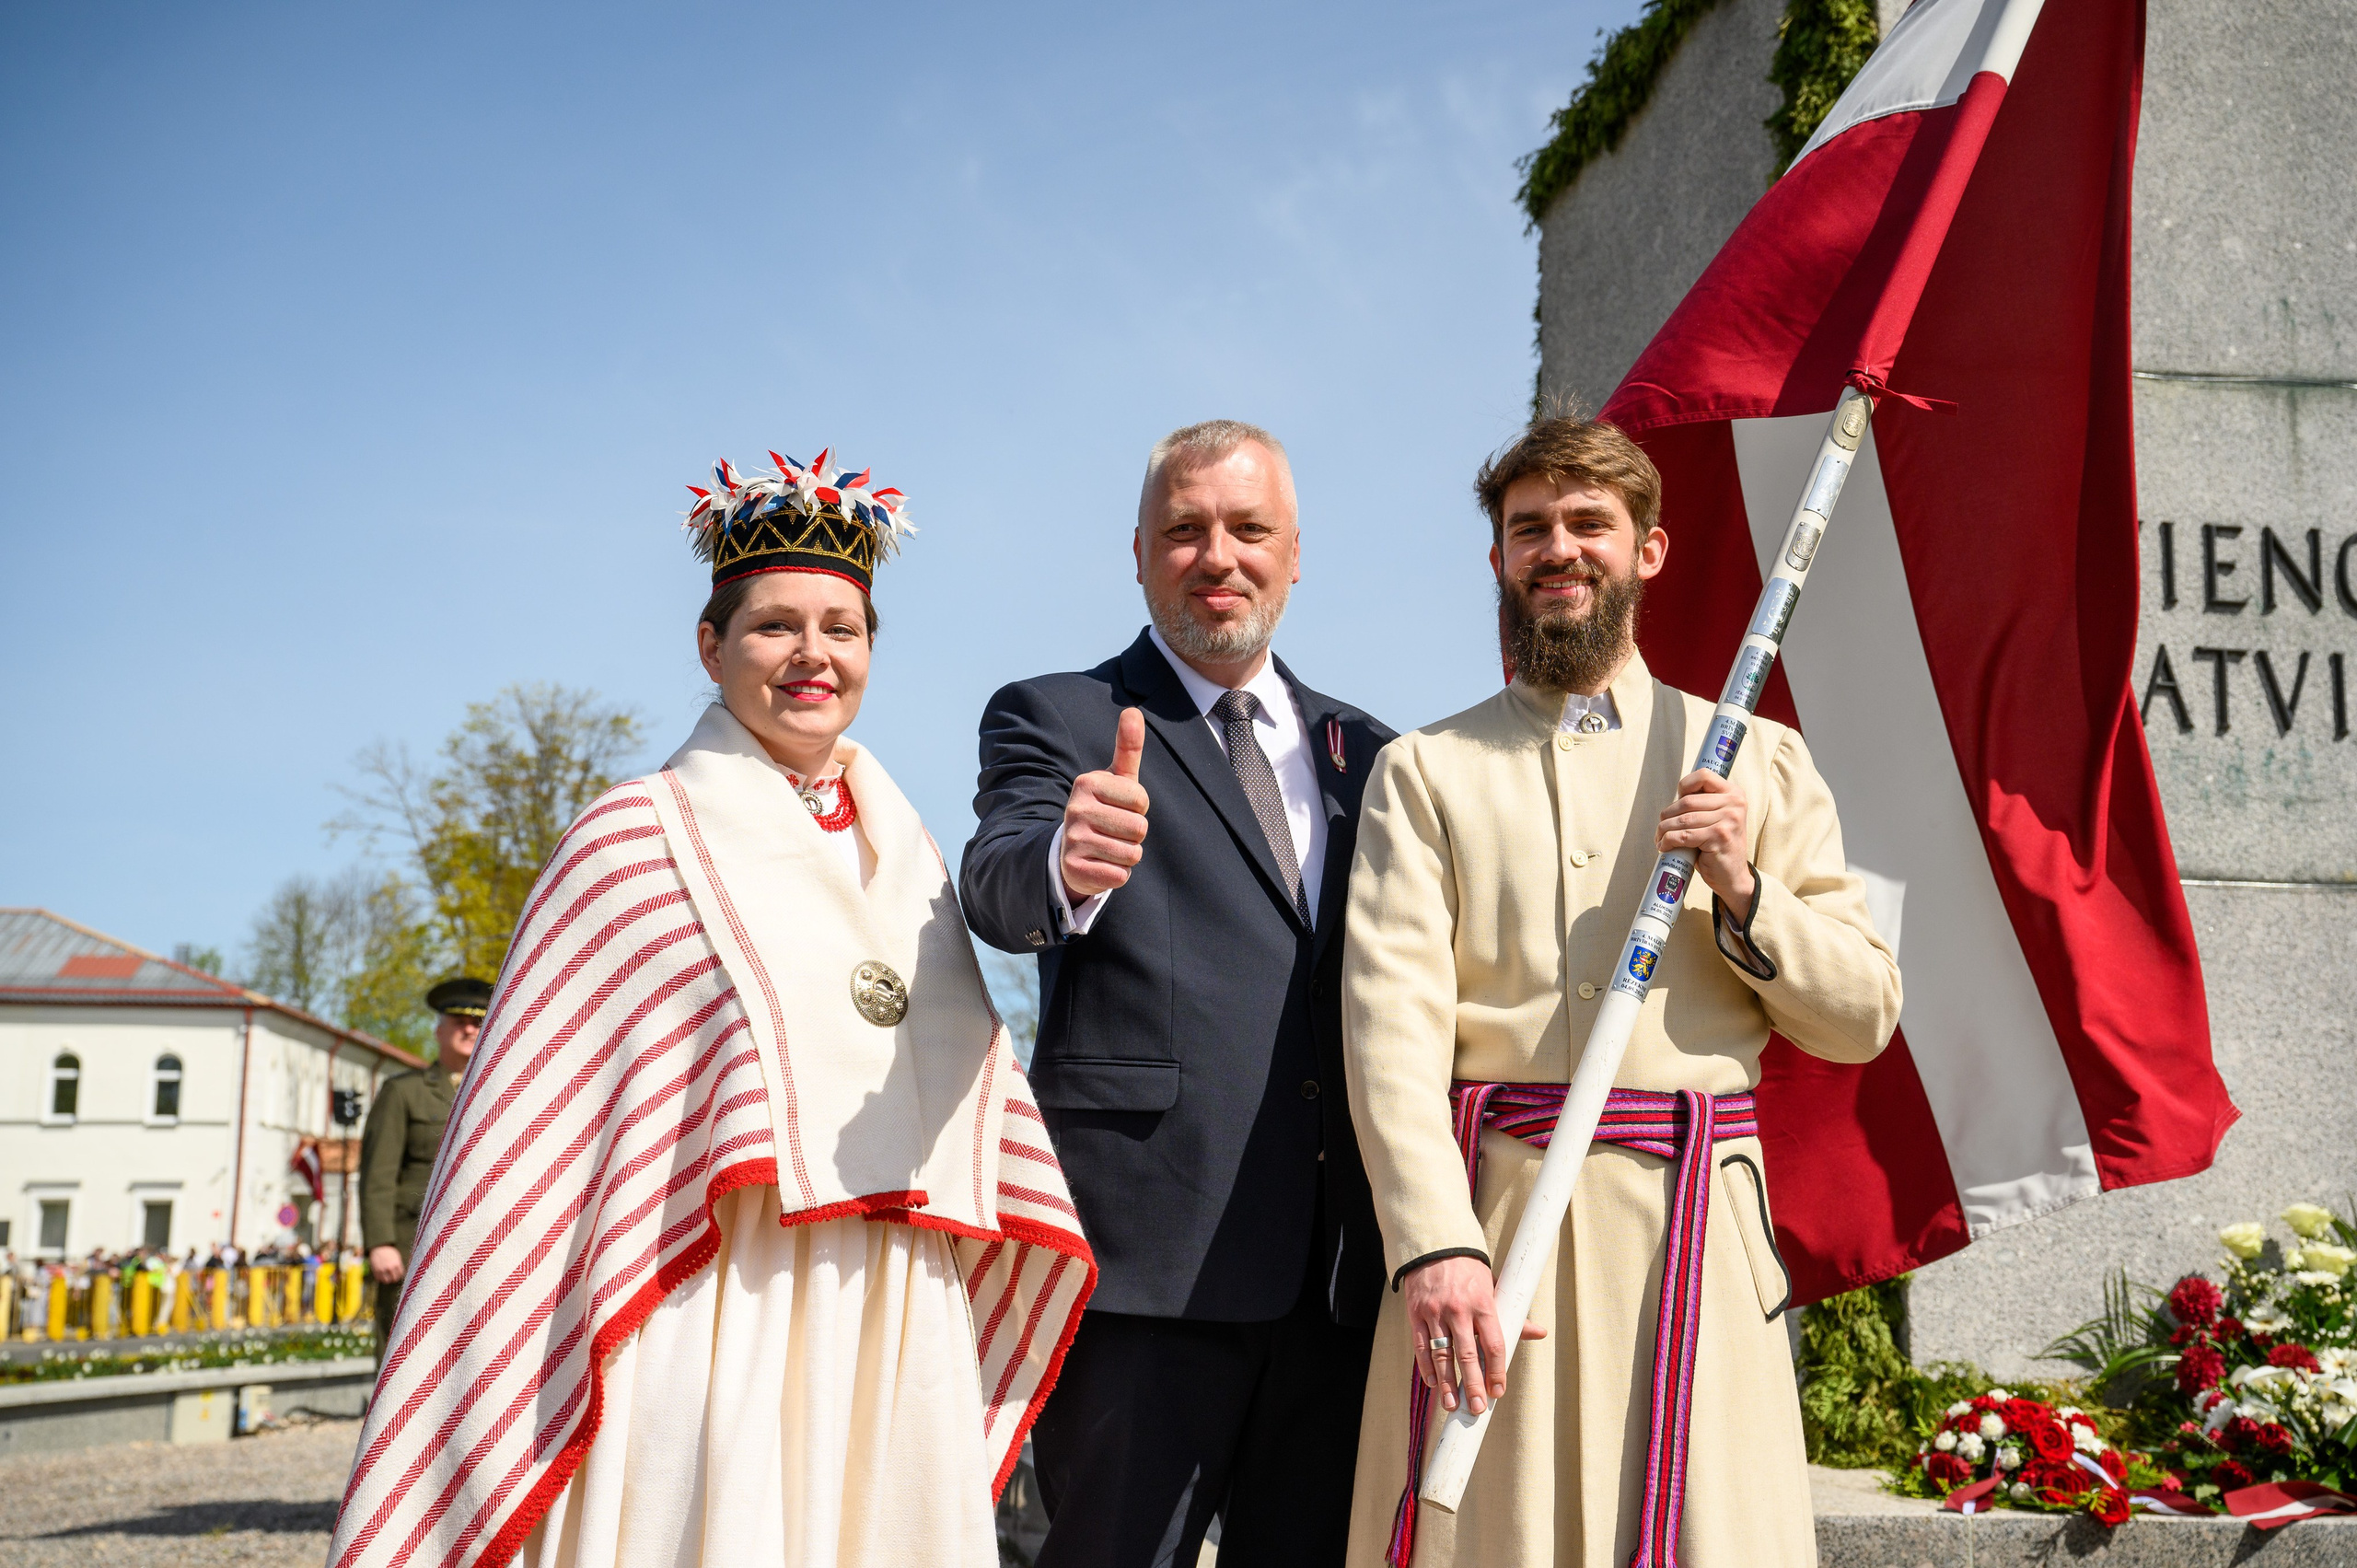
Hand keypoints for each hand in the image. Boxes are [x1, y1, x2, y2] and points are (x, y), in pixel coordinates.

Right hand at [368, 1245, 404, 1284]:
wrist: (379, 1247)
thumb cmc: (389, 1251)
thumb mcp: (397, 1256)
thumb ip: (398, 1265)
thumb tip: (401, 1273)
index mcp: (396, 1264)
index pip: (400, 1274)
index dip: (400, 1275)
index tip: (398, 1275)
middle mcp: (390, 1268)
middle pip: (394, 1279)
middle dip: (394, 1278)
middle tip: (393, 1277)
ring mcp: (382, 1270)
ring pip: (386, 1281)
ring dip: (387, 1280)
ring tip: (387, 1278)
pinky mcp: (375, 1271)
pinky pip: (379, 1279)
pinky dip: (380, 1279)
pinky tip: (382, 1276)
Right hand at [1061, 707, 1150, 902]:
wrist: (1073, 849)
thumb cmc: (1105, 808)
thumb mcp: (1117, 779)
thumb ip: (1128, 747)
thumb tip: (1132, 710)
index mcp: (1087, 782)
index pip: (1142, 801)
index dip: (1139, 809)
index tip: (1120, 808)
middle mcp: (1075, 808)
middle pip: (1139, 828)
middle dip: (1135, 834)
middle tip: (1114, 830)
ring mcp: (1072, 839)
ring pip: (1131, 854)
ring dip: (1127, 855)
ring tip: (1108, 846)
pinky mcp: (1073, 868)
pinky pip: (1119, 876)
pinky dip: (1117, 874)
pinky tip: (1101, 864)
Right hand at [1400, 1256, 1546, 1415]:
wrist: (1436, 1246)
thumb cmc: (1469, 1271)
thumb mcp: (1493, 1288)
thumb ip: (1512, 1314)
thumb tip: (1538, 1332)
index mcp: (1483, 1303)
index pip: (1493, 1344)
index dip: (1497, 1371)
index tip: (1498, 1391)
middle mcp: (1459, 1309)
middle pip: (1468, 1354)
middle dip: (1473, 1384)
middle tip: (1477, 1408)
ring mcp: (1435, 1312)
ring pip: (1441, 1354)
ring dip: (1447, 1383)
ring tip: (1452, 1405)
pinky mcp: (1416, 1313)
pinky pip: (1420, 1345)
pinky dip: (1426, 1367)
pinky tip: (1433, 1383)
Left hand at [1657, 768, 1754, 916]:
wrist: (1733, 876)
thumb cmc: (1718, 846)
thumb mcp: (1717, 818)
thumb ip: (1703, 804)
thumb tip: (1675, 796)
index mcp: (1734, 794)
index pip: (1703, 776)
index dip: (1684, 787)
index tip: (1677, 802)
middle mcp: (1735, 804)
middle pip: (1687, 801)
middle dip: (1667, 816)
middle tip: (1661, 828)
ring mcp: (1729, 820)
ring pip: (1682, 819)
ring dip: (1664, 830)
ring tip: (1660, 838)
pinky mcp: (1719, 837)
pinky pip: (1683, 835)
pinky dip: (1668, 841)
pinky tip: (1665, 846)